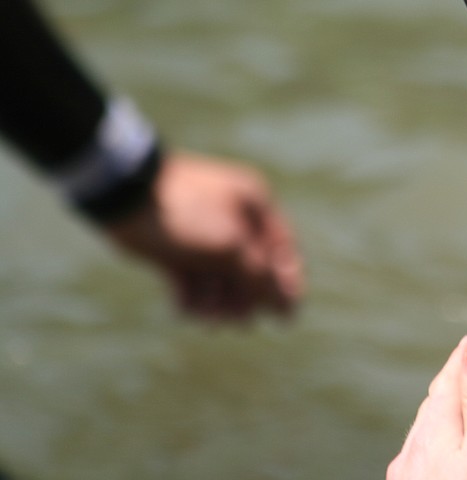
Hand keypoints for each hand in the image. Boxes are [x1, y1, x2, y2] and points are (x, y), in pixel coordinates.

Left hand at [103, 151, 302, 320]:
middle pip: (251, 268)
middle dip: (245, 297)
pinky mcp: (174, 249)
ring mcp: (202, 234)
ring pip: (220, 277)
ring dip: (217, 301)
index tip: (287, 316)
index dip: (287, 283)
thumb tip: (287, 305)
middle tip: (238, 322)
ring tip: (206, 317)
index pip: (283, 248)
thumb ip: (260, 277)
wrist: (125, 198)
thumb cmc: (187, 214)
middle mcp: (232, 218)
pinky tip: (184, 309)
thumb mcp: (231, 247)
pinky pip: (193, 279)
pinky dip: (192, 296)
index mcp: (254, 205)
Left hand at [388, 332, 466, 479]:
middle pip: (437, 397)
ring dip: (444, 406)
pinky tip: (443, 447)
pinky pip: (420, 449)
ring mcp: (407, 467)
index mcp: (437, 425)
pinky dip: (435, 436)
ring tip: (459, 398)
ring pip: (426, 424)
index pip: (453, 373)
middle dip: (457, 377)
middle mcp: (415, 443)